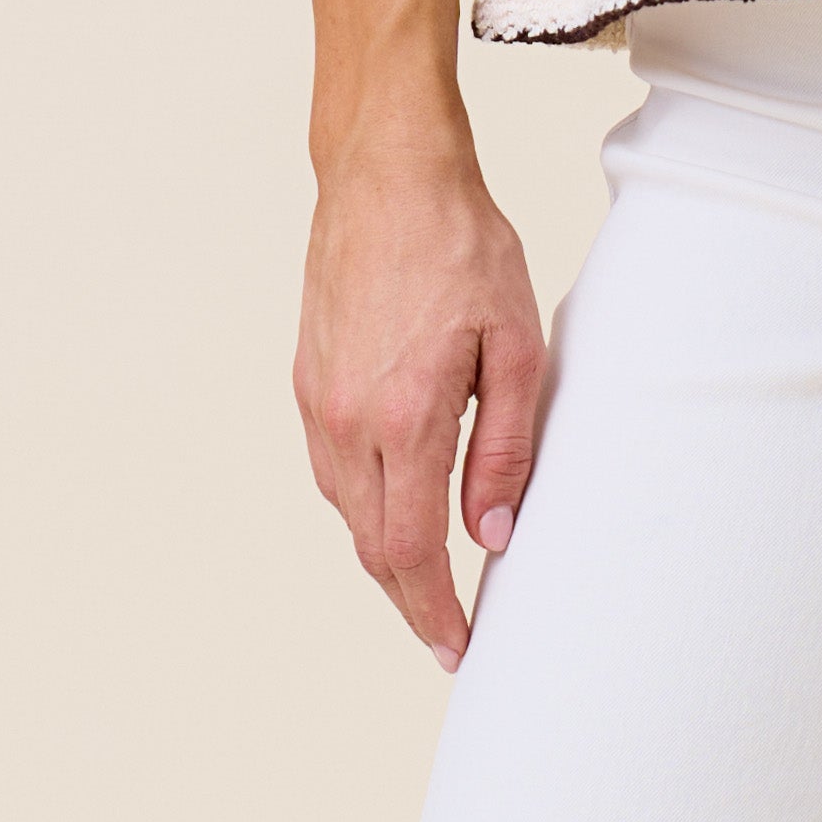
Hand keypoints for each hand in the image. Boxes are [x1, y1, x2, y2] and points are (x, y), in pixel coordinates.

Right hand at [292, 130, 545, 669]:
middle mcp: (347, 421)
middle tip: (448, 627)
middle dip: (411, 597)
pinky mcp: (306, 377)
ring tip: (428, 572)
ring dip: (384, 550)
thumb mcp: (515, 343)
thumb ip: (504, 447)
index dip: (433, 613)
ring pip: (346, 510)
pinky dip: (362, 499)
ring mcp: (318, 400)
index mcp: (404, 419)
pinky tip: (393, 496)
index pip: (408, 553)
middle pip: (372, 546)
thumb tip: (492, 534)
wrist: (387, 173)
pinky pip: (330, 466)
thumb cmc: (462, 245)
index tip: (457, 647)